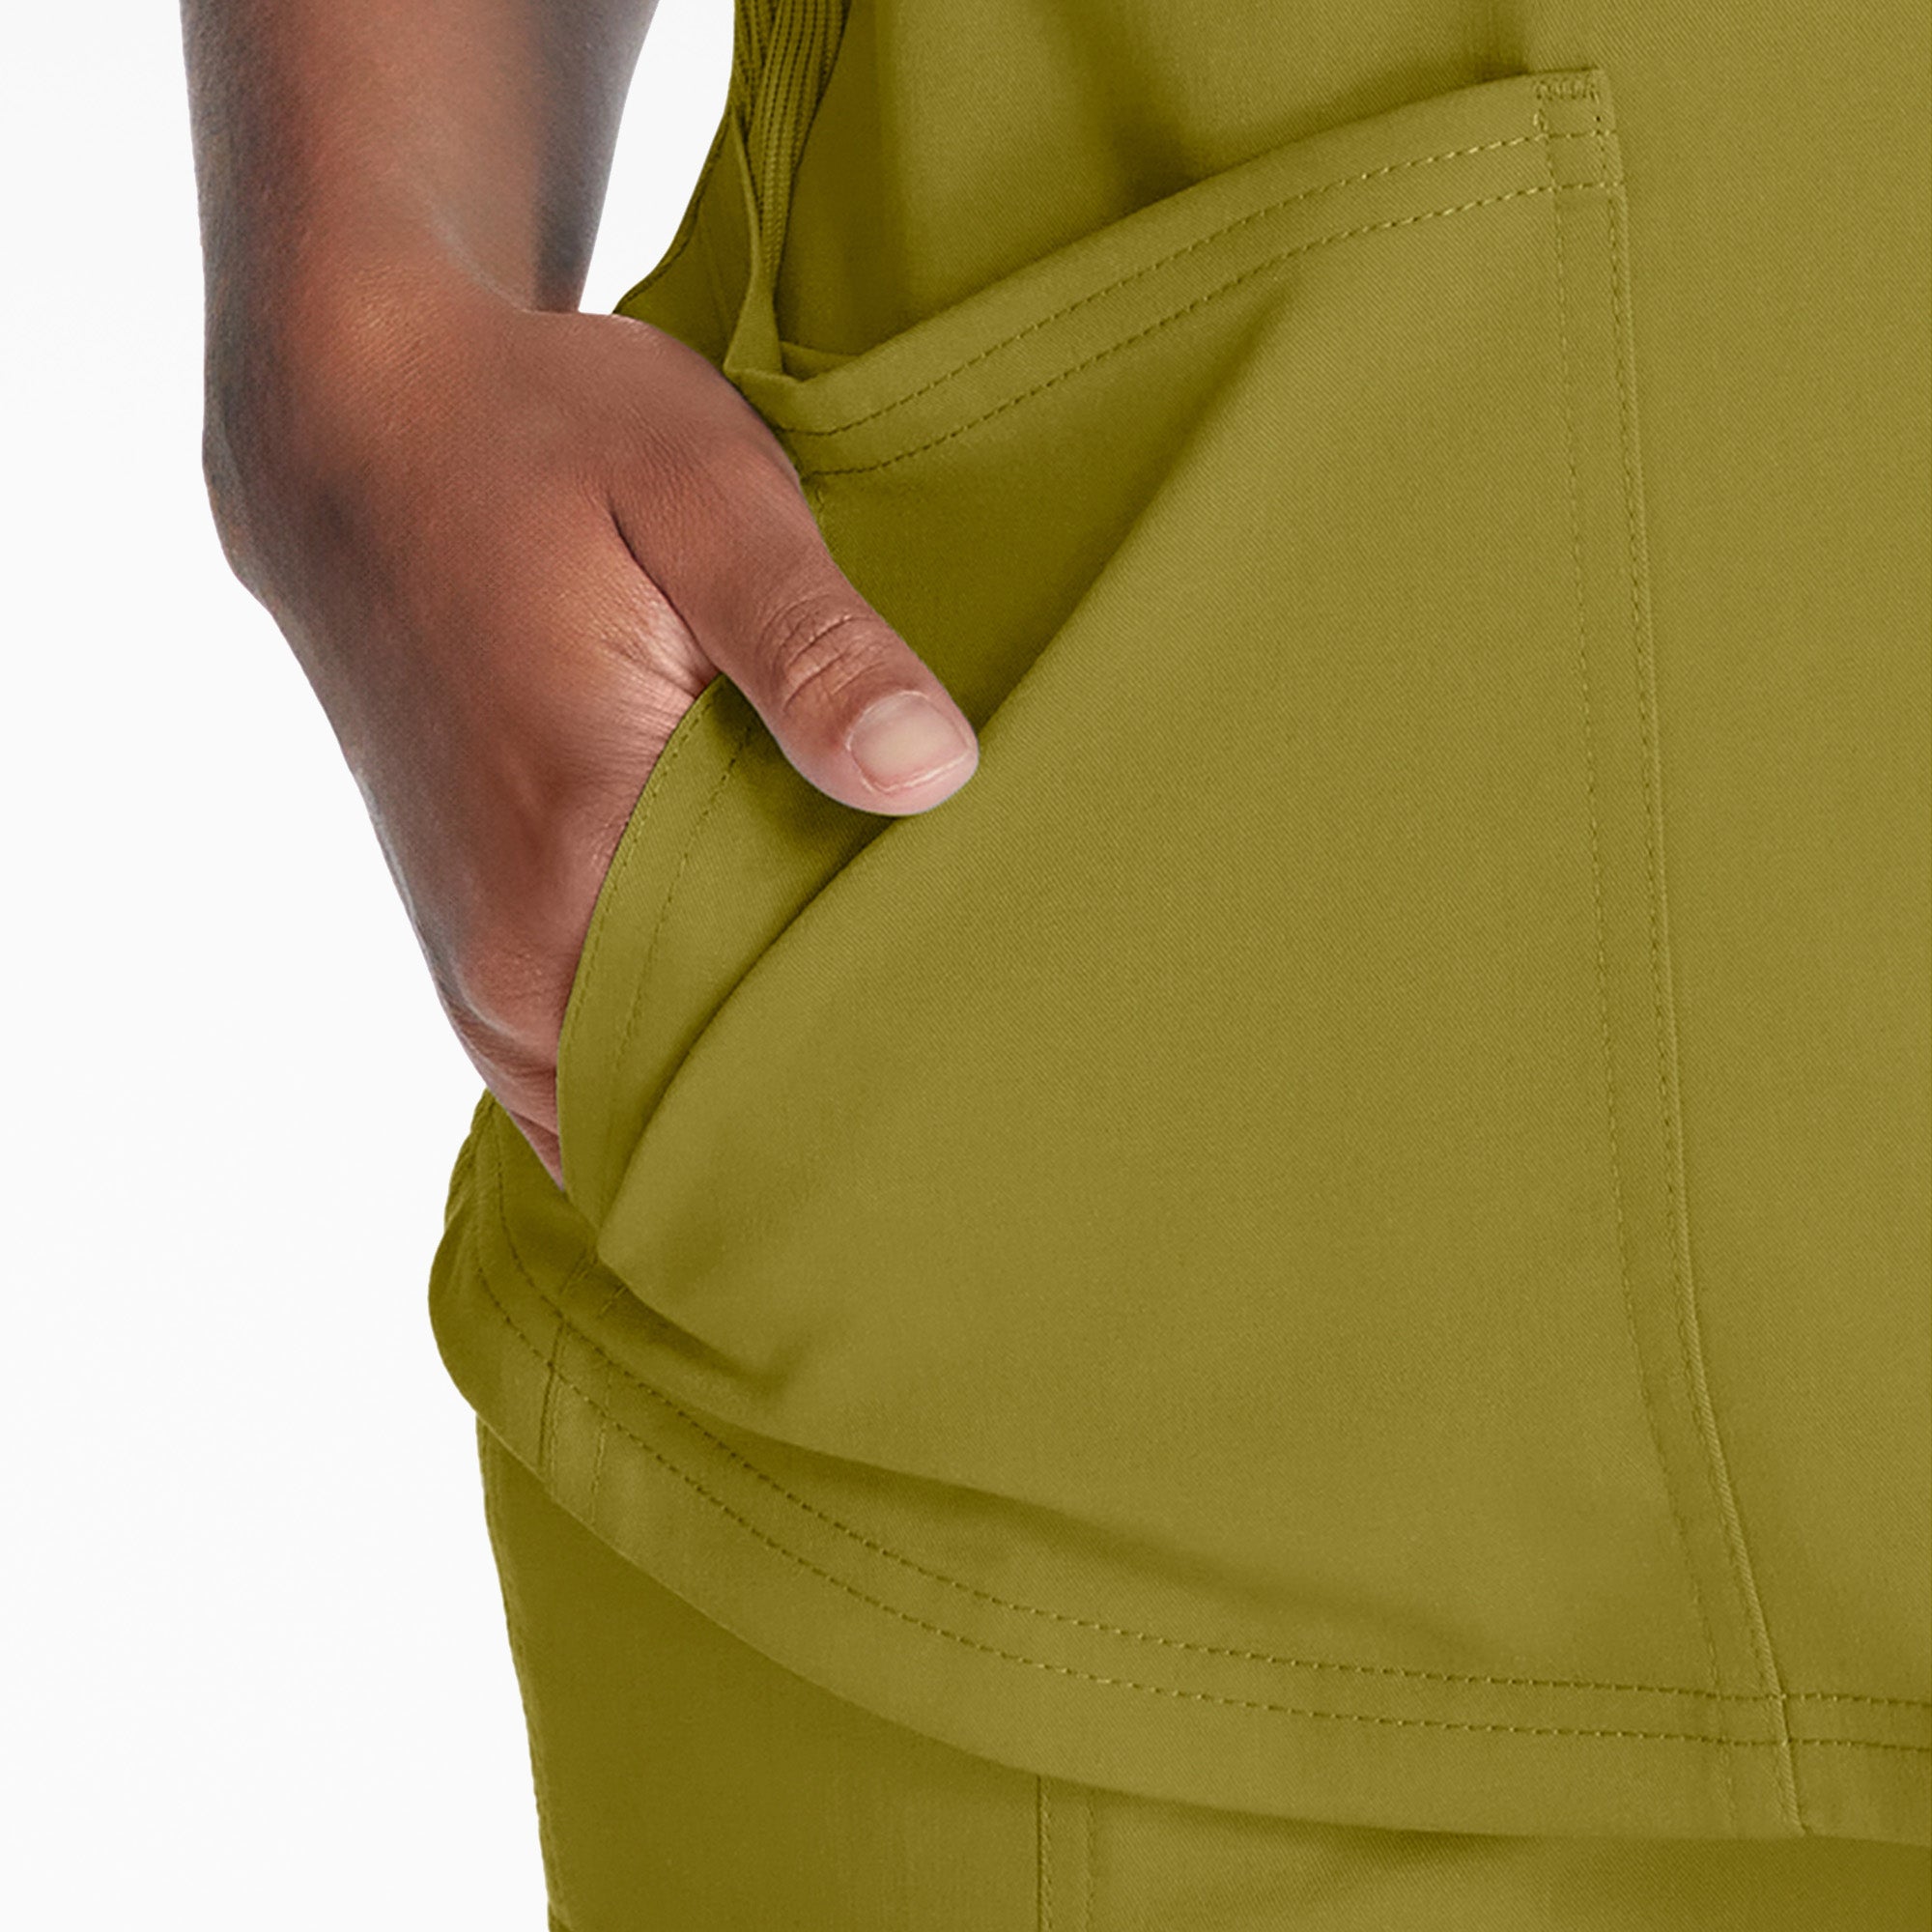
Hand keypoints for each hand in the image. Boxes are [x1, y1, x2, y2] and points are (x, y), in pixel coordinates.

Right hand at [205, 267, 978, 1188]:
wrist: (357, 429)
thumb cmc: (539, 443)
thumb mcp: (706, 496)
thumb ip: (815, 646)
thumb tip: (934, 775)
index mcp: (574, 851)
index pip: (755, 1052)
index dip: (872, 1059)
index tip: (972, 1038)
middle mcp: (508, 950)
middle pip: (701, 1096)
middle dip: (821, 1075)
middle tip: (948, 1029)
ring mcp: (478, 966)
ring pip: (638, 1094)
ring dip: (747, 1064)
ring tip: (869, 1005)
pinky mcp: (473, 947)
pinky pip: (587, 1062)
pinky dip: (674, 1046)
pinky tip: (761, 982)